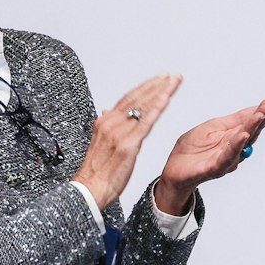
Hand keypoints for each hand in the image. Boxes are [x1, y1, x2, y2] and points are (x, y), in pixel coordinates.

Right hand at [73, 74, 181, 210]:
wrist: (89, 190)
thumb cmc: (97, 171)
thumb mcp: (101, 143)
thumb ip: (108, 126)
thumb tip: (108, 112)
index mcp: (105, 122)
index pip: (128, 98)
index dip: (145, 87)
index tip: (159, 79)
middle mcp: (111, 123)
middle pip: (137, 97)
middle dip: (156, 84)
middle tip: (172, 75)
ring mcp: (119, 133)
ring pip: (143, 106)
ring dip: (161, 91)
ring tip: (175, 81)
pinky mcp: (128, 145)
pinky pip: (146, 122)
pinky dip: (157, 108)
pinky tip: (167, 98)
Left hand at [154, 97, 264, 214]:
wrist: (174, 168)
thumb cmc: (191, 148)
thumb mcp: (213, 126)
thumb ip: (234, 120)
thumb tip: (254, 109)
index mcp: (232, 136)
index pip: (250, 123)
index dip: (260, 112)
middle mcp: (233, 148)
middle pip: (250, 132)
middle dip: (259, 119)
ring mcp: (225, 159)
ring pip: (242, 144)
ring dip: (252, 129)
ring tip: (259, 116)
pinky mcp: (214, 168)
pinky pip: (227, 157)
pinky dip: (236, 146)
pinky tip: (243, 136)